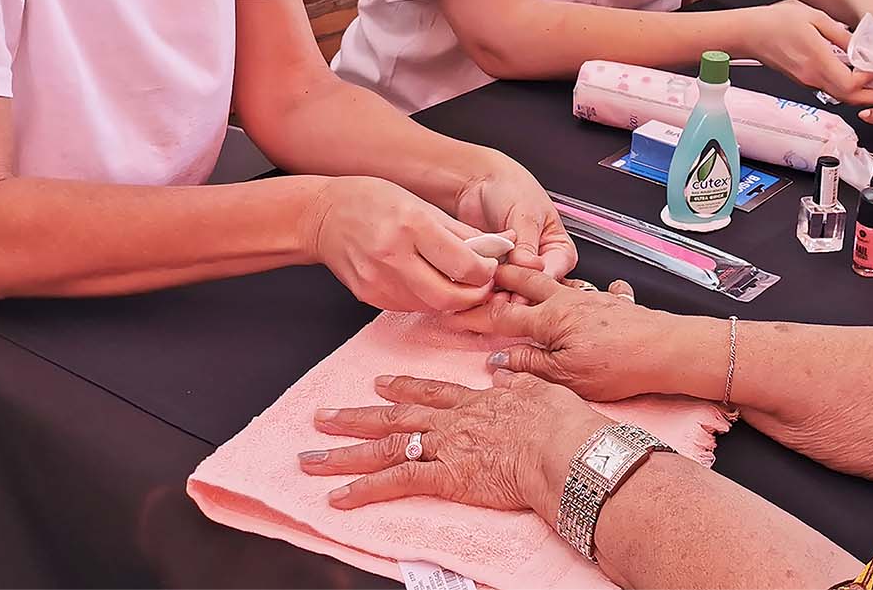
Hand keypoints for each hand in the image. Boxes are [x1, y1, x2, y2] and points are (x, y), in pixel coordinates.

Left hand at [303, 371, 606, 517]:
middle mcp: (452, 422)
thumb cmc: (560, 423)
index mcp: (475, 402)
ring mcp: (445, 448)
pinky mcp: (445, 476)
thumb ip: (517, 383)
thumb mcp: (541, 390)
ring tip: (310, 458)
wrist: (562, 447)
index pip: (430, 393)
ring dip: (343, 453)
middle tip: (322, 416)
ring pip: (384, 447)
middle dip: (354, 417)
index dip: (402, 388)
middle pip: (394, 418)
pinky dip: (364, 489)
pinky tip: (337, 497)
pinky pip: (395, 482)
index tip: (380, 384)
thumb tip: (504, 374)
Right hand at [309, 177, 495, 313]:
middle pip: (449, 297)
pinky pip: (410, 306)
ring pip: (431, 306)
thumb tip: (502, 246)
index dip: (486, 272)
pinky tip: (429, 281)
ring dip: (452, 299)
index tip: (491, 266)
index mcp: (412, 226)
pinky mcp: (369, 296)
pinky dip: (427, 299)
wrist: (323, 216)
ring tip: (458, 280)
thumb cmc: (375, 201)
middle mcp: (393, 257)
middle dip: (474, 296)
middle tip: (482, 284)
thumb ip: (462, 232)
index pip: (463, 265)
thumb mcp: (423, 205)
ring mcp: (378, 281)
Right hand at [451, 265, 699, 402]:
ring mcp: (594, 299)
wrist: (667, 349)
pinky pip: (605, 292)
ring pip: (561, 283)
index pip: (502, 315)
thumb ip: (529, 365)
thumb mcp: (564, 376)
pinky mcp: (618, 305)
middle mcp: (569, 301)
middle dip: (504, 276)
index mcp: (549, 318)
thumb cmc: (617, 365)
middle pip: (528, 284)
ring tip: (529, 274)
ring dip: (542, 278)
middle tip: (483, 270)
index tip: (453, 312)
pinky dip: (602, 290)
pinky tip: (610, 290)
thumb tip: (497, 360)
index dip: (475, 314)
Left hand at [455, 158, 578, 282]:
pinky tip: (476, 283)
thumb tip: (531, 267)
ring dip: (497, 293)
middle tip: (498, 294)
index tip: (518, 291)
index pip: (553, 275)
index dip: (535, 284)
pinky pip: (491, 286)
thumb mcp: (524, 214)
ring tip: (485, 288)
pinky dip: (484, 287)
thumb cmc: (508, 188)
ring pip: (511, 292)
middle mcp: (540, 262)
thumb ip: (527, 244)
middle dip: (515, 293)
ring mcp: (516, 268)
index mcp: (558, 248)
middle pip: (533, 290)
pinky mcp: (494, 271)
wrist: (475, 181)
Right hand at [742, 0, 872, 105]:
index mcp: (818, 62)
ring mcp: (807, 81)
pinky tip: (853, 73)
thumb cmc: (776, 22)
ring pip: (840, 95)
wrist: (748, 33)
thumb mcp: (815, 18)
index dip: (870, 80)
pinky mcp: (803, 80)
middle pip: (849, 98)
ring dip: (860, 92)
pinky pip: (829, 88)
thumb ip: (840, 35)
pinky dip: (845, 86)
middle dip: (871, 96)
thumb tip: (861, 46)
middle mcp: (813, 77)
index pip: (851, 84)